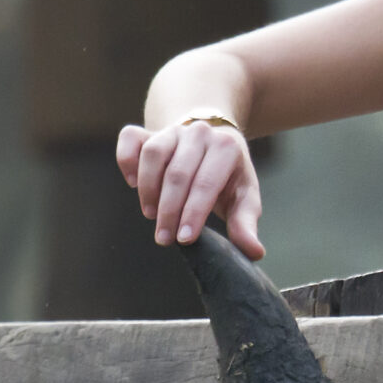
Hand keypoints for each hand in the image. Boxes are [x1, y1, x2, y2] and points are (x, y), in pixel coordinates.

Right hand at [116, 119, 265, 259]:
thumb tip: (255, 252)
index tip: (184, 240)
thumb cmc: (228, 176)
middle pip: (178, 173)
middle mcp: (199, 132)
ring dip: (148, 189)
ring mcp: (172, 130)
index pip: (206, 184)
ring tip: (150, 215)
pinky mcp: (149, 130)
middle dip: (169, 210)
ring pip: (153, 155)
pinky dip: (127, 160)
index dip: (193, 213)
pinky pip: (130, 140)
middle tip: (165, 238)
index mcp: (226, 147)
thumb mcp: (244, 197)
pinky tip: (132, 183)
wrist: (211, 141)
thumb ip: (245, 223)